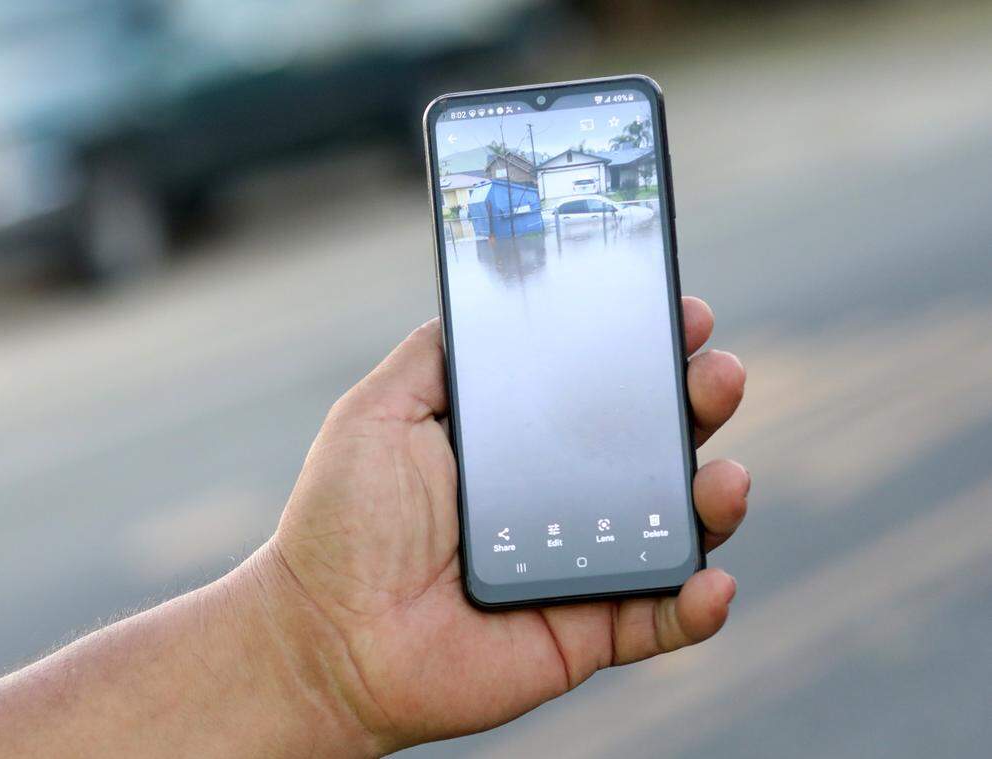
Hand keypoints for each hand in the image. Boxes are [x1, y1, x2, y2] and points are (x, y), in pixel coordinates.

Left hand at [263, 296, 747, 753]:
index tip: (682, 315)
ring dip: (717, 498)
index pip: (601, 388)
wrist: (325, 634)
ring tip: (725, 477)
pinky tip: (712, 581)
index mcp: (519, 444)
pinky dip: (697, 606)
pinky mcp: (583, 632)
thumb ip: (434, 358)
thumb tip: (483, 306)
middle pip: (654, 446)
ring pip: (674, 528)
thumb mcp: (377, 412)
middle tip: (716, 374)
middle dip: (699, 404)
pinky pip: (658, 622)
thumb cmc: (340, 523)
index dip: (647, 351)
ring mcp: (579, 565)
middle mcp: (561, 498)